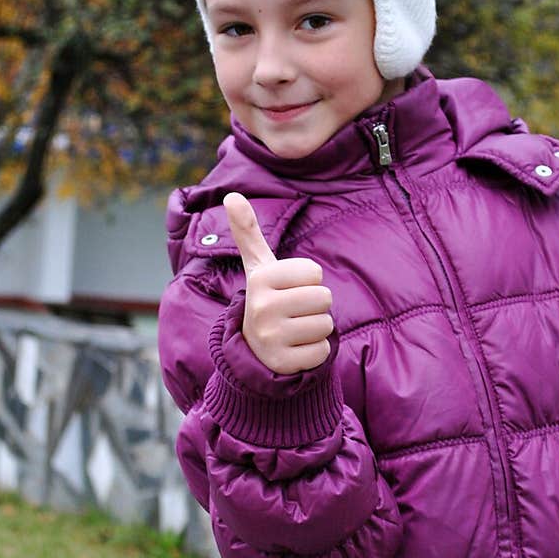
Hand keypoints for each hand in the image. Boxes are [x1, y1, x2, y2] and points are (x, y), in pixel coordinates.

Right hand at [223, 191, 333, 375]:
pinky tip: (295, 349)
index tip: (289, 290)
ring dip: (316, 329)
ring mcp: (271, 337)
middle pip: (324, 298)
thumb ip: (248, 233)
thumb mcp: (258, 268)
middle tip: (293, 313)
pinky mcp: (283, 363)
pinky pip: (323, 351)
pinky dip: (315, 352)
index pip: (315, 273)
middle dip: (315, 306)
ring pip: (326, 325)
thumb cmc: (267, 300)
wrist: (253, 351)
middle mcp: (261, 307)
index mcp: (260, 279)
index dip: (309, 282)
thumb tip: (232, 195)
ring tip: (294, 330)